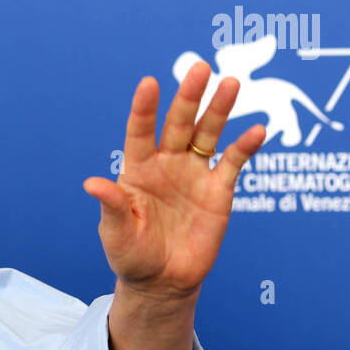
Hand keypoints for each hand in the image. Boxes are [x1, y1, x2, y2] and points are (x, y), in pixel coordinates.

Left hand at [82, 60, 266, 299]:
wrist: (162, 282)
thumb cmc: (131, 255)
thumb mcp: (116, 233)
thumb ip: (111, 206)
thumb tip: (92, 183)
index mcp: (137, 170)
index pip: (140, 132)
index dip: (144, 109)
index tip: (148, 83)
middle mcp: (167, 164)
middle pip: (179, 124)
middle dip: (189, 97)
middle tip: (200, 68)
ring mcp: (194, 174)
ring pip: (208, 134)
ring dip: (219, 110)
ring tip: (231, 83)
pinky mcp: (218, 191)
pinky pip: (233, 162)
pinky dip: (245, 146)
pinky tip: (258, 130)